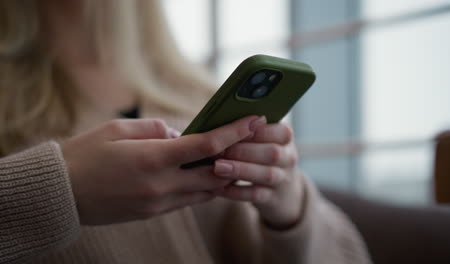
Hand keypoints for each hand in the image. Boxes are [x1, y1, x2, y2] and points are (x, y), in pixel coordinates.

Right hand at [61, 116, 260, 224]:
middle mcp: (161, 184)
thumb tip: (178, 135)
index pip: (206, 145)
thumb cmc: (84, 155)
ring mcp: (158, 203)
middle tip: (251, 142)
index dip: (234, 131)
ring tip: (234, 160)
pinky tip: (206, 176)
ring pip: (205, 191)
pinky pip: (187, 201)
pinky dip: (202, 188)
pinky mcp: (153, 213)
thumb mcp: (118, 129)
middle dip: (237, 157)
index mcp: (153, 158)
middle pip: (215, 174)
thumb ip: (154, 129)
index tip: (254, 120)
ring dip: (222, 176)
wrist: (60, 195)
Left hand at [213, 117, 303, 228]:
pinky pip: (256, 195)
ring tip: (217, 167)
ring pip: (266, 174)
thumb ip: (245, 129)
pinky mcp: (273, 198)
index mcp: (285, 136)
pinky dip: (237, 192)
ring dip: (240, 170)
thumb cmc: (259, 155)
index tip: (230, 130)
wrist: (281, 190)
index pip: (277, 130)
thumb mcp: (260, 140)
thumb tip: (217, 120)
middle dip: (243, 151)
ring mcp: (283, 179)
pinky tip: (219, 188)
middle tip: (217, 150)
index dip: (253, 131)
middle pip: (272, 153)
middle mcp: (288, 157)